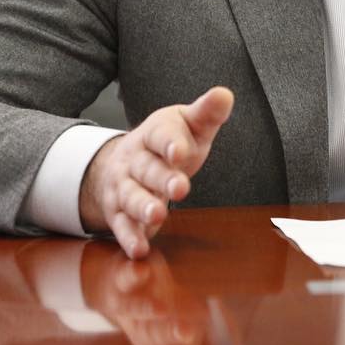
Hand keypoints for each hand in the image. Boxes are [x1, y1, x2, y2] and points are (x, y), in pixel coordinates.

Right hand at [79, 86, 234, 258]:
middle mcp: (134, 159)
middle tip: (180, 188)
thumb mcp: (188, 125)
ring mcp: (123, 186)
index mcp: (154, 134)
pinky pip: (122, 226)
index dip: (170, 143)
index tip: (180, 152)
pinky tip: (140, 249)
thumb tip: (226, 94)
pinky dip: (129, 238)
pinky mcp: (118, 213)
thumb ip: (207, 113)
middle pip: (146, 169)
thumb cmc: (169, 142)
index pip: (160, 135)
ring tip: (158, 215)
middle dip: (162, 178)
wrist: (125, 160)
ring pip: (130, 197)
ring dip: (142, 207)